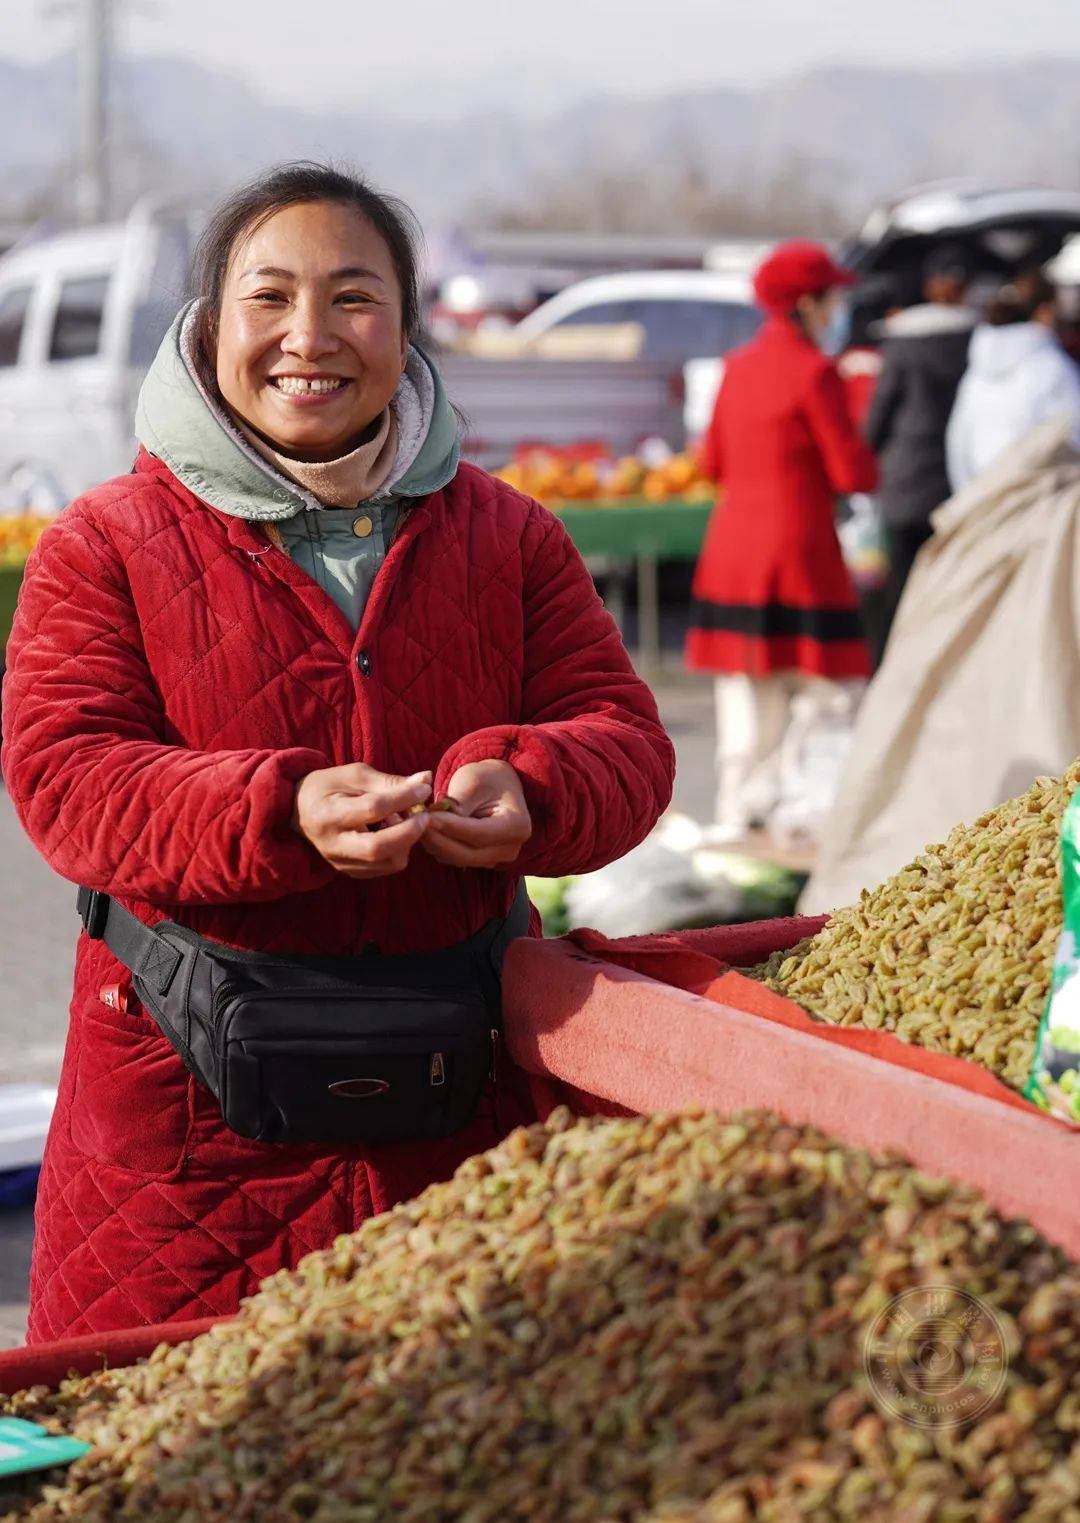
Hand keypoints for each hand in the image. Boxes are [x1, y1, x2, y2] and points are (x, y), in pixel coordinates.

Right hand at [293, 762, 431, 878]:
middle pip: (380, 847)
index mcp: (328, 814)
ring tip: (403, 820)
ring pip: (388, 862)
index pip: (373, 808)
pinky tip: (393, 832)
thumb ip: (389, 780)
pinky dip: (398, 850)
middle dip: (410, 831)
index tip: (424, 789)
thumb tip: (425, 780)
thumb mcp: (354, 775)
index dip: (404, 798)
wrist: (299, 811)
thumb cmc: (328, 787)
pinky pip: (385, 868)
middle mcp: (333, 845)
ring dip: (406, 841)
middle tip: (423, 815)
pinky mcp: (351, 872)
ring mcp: (341, 863)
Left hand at [422, 759, 531, 868]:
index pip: (478, 834)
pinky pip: (456, 858)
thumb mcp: (472, 781)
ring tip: (417, 823)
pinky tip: (427, 830)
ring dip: (435, 843)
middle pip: (468, 853)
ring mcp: (497, 858)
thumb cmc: (487, 777)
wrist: (497, 783)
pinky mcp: (483, 860)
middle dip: (438, 839)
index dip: (450, 828)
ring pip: (459, 858)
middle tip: (414, 822)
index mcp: (517, 826)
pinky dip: (440, 846)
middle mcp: (510, 848)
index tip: (426, 818)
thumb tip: (433, 822)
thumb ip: (456, 804)